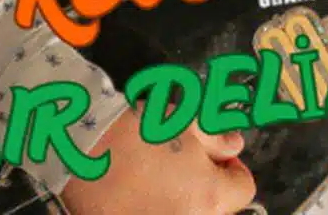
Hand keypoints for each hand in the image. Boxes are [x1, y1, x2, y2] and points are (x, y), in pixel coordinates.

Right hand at [59, 107, 255, 214]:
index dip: (232, 168)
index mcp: (211, 198)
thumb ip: (216, 137)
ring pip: (192, 213)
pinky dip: (159, 208)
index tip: (216, 156)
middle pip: (219, 207)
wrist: (83, 148)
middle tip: (187, 162)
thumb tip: (235, 147)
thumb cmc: (140, 130)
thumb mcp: (185, 121)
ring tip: (163, 176)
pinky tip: (144, 191)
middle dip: (210, 185)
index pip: (244, 189)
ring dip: (186, 198)